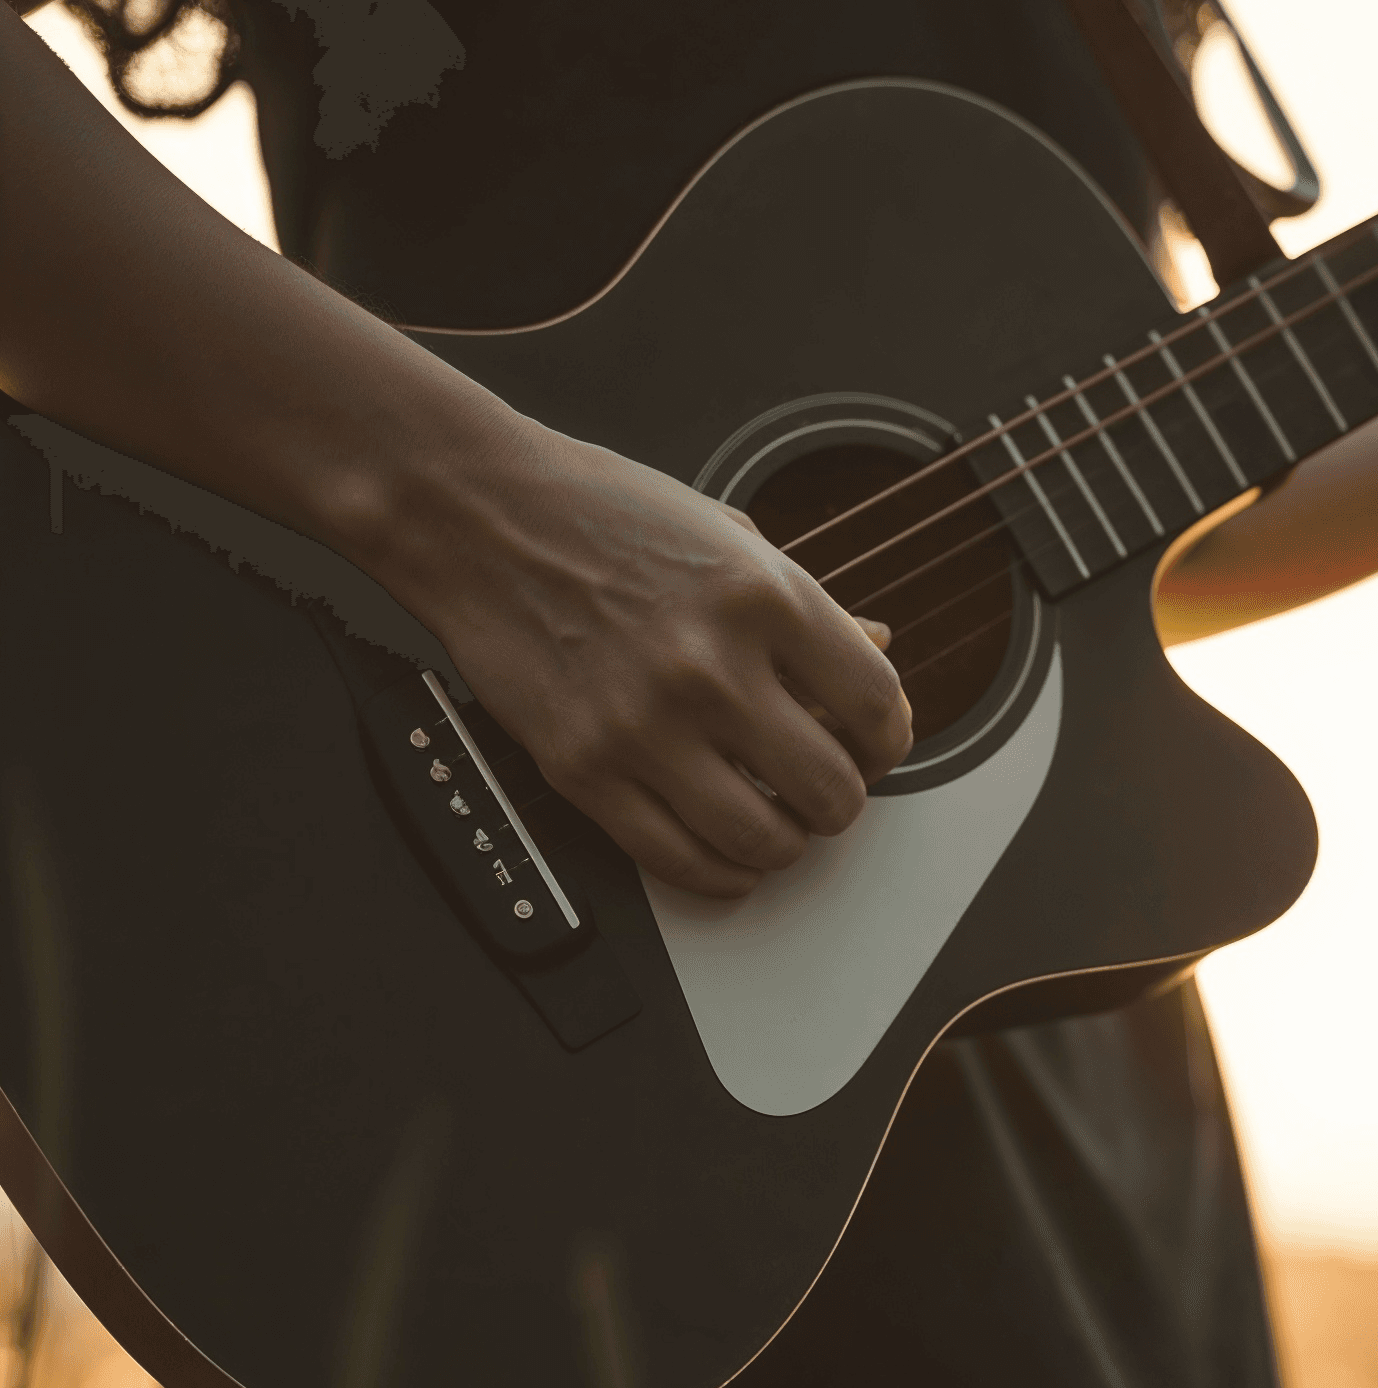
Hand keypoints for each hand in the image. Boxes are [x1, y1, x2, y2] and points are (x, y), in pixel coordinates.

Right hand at [377, 408, 913, 899]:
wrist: (479, 515)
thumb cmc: (599, 514)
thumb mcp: (727, 534)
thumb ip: (807, 604)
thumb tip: (877, 651)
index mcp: (762, 596)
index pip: (876, 708)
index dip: (889, 743)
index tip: (873, 747)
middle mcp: (711, 666)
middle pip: (831, 790)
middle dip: (838, 801)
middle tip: (821, 788)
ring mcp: (645, 726)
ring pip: (764, 842)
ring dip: (783, 843)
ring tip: (773, 820)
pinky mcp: (586, 771)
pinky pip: (681, 862)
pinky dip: (721, 872)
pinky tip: (724, 849)